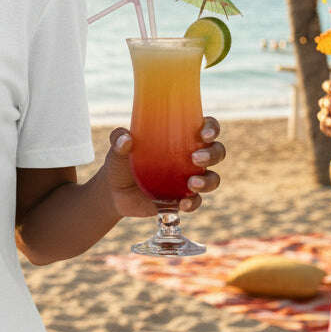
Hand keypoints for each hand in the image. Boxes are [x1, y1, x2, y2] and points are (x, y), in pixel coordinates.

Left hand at [105, 117, 223, 216]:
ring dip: (207, 181)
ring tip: (191, 183)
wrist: (113, 192)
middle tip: (195, 158)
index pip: (206, 127)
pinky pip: (196, 202)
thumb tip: (126, 139)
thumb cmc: (120, 162)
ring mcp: (188, 179)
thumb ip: (118, 139)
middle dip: (212, 154)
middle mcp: (190, 157)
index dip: (211, 128)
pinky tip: (182, 203)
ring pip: (212, 178)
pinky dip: (193, 203)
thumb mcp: (117, 148)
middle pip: (216, 151)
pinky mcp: (182, 199)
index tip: (204, 133)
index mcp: (180, 137)